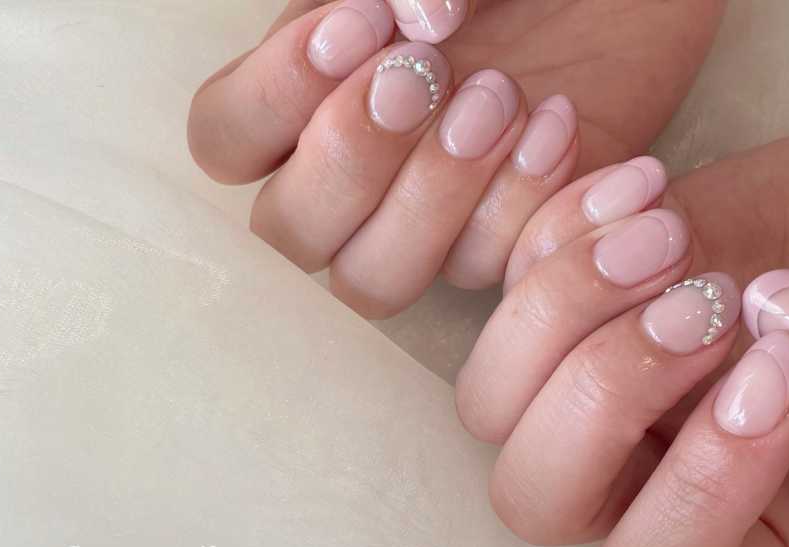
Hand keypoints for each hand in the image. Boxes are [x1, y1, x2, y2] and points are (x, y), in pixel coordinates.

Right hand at [186, 0, 722, 316]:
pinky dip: (521, 202)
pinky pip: (485, 265)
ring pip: (373, 279)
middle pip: (290, 230)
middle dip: (350, 156)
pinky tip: (563, 124)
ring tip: (501, 99)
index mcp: (308, 89)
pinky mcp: (508, 233)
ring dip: (430, 198)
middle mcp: (357, 167)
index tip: (363, 19)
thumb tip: (418, 18)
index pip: (226, 137)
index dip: (276, 94)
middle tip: (425, 71)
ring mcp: (430, 212)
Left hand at [456, 118, 788, 546]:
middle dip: (603, 392)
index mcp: (745, 531)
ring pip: (495, 388)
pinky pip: (506, 270)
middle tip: (713, 303)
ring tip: (670, 235)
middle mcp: (652, 464)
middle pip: (534, 491)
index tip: (780, 376)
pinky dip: (557, 220)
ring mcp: (611, 370)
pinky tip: (649, 183)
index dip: (696, 488)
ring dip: (564, 303)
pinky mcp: (590, 281)